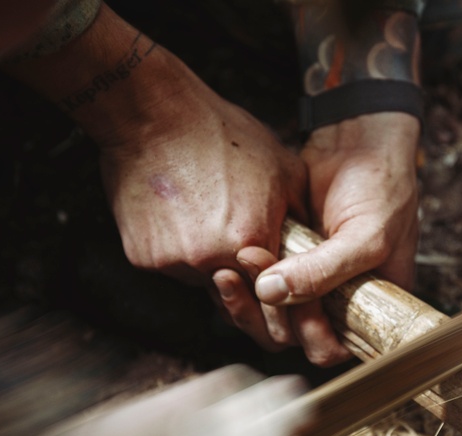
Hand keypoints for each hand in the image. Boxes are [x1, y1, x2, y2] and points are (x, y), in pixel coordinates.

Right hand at [3, 5, 308, 351]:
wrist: (152, 116)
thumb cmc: (222, 135)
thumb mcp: (284, 172)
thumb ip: (301, 220)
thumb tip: (317, 248)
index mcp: (252, 241)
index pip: (275, 293)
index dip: (281, 291)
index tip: (284, 289)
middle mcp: (212, 261)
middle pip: (238, 293)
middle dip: (247, 280)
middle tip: (242, 246)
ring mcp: (174, 262)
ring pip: (203, 281)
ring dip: (211, 263)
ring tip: (209, 217)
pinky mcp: (144, 258)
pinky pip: (172, 266)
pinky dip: (180, 250)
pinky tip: (182, 215)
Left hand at [239, 112, 420, 365]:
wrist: (359, 141)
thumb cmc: (383, 188)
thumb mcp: (366, 235)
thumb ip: (323, 270)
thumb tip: (270, 293)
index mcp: (369, 308)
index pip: (334, 347)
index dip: (312, 337)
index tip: (297, 308)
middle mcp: (337, 302)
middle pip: (294, 338)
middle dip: (273, 316)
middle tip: (258, 282)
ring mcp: (309, 282)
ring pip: (270, 315)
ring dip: (250, 300)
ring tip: (237, 266)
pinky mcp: (283, 261)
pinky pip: (257, 287)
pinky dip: (242, 281)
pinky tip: (231, 263)